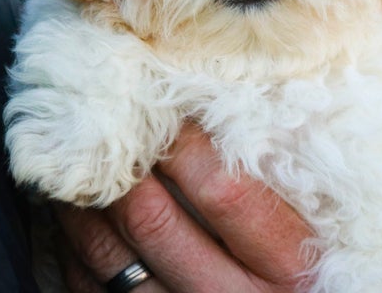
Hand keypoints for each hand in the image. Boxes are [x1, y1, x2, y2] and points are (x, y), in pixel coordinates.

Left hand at [53, 123, 313, 292]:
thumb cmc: (308, 273)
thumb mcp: (309, 236)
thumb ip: (273, 188)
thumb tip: (205, 112)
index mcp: (287, 266)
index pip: (222, 189)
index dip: (182, 143)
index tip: (164, 107)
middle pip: (151, 220)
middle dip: (119, 164)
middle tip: (100, 123)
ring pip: (108, 256)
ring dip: (81, 202)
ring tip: (75, 161)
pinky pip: (87, 288)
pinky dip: (72, 247)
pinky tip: (75, 216)